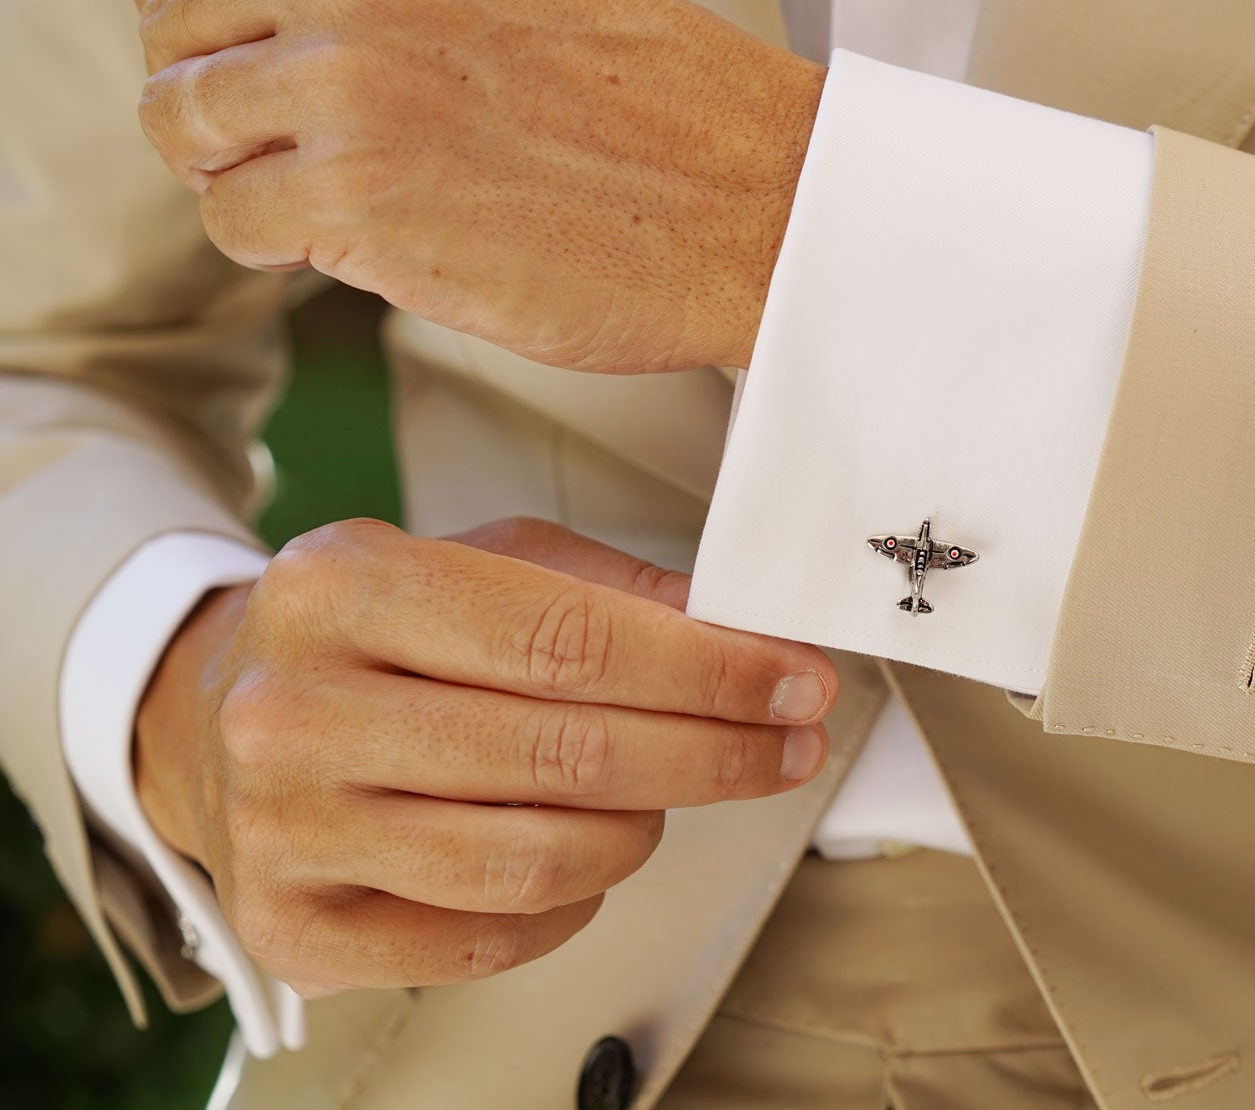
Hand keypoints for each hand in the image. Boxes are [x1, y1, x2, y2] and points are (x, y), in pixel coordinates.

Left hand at [130, 0, 824, 372]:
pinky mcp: (356, 199)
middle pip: (170, 23)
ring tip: (329, 187)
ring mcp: (347, 82)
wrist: (751, 197)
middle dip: (213, 90)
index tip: (209, 34)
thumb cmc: (649, 93)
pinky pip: (230, 219)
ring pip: (183, 123)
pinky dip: (277, 241)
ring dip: (240, 169)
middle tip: (287, 135)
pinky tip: (357, 236)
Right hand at [132, 517, 836, 994]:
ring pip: (535, 861)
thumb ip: (611, 590)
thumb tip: (745, 638)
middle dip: (711, 754)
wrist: (213, 717)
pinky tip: (589, 856)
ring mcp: (285, 827)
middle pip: (563, 756)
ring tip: (667, 796)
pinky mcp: (294, 926)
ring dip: (642, 832)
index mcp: (342, 585)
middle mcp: (295, 707)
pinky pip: (488, 939)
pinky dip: (573, 905)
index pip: (569, 639)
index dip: (707, 671)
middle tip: (787, 744)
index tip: (794, 683)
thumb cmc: (374, 637)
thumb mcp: (479, 562)